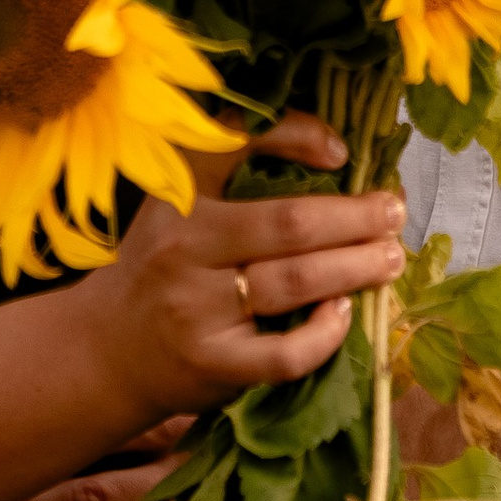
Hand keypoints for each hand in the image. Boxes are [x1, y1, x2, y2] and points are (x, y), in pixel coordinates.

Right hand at [77, 108, 404, 429]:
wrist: (108, 350)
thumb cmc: (165, 266)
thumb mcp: (182, 207)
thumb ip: (242, 180)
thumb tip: (342, 161)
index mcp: (177, 194)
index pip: (236, 143)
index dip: (296, 136)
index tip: (341, 151)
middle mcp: (182, 246)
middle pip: (288, 224)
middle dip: (355, 217)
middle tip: (393, 213)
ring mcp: (196, 309)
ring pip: (294, 283)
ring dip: (356, 268)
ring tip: (390, 258)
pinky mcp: (213, 364)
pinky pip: (286, 353)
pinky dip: (326, 335)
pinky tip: (344, 315)